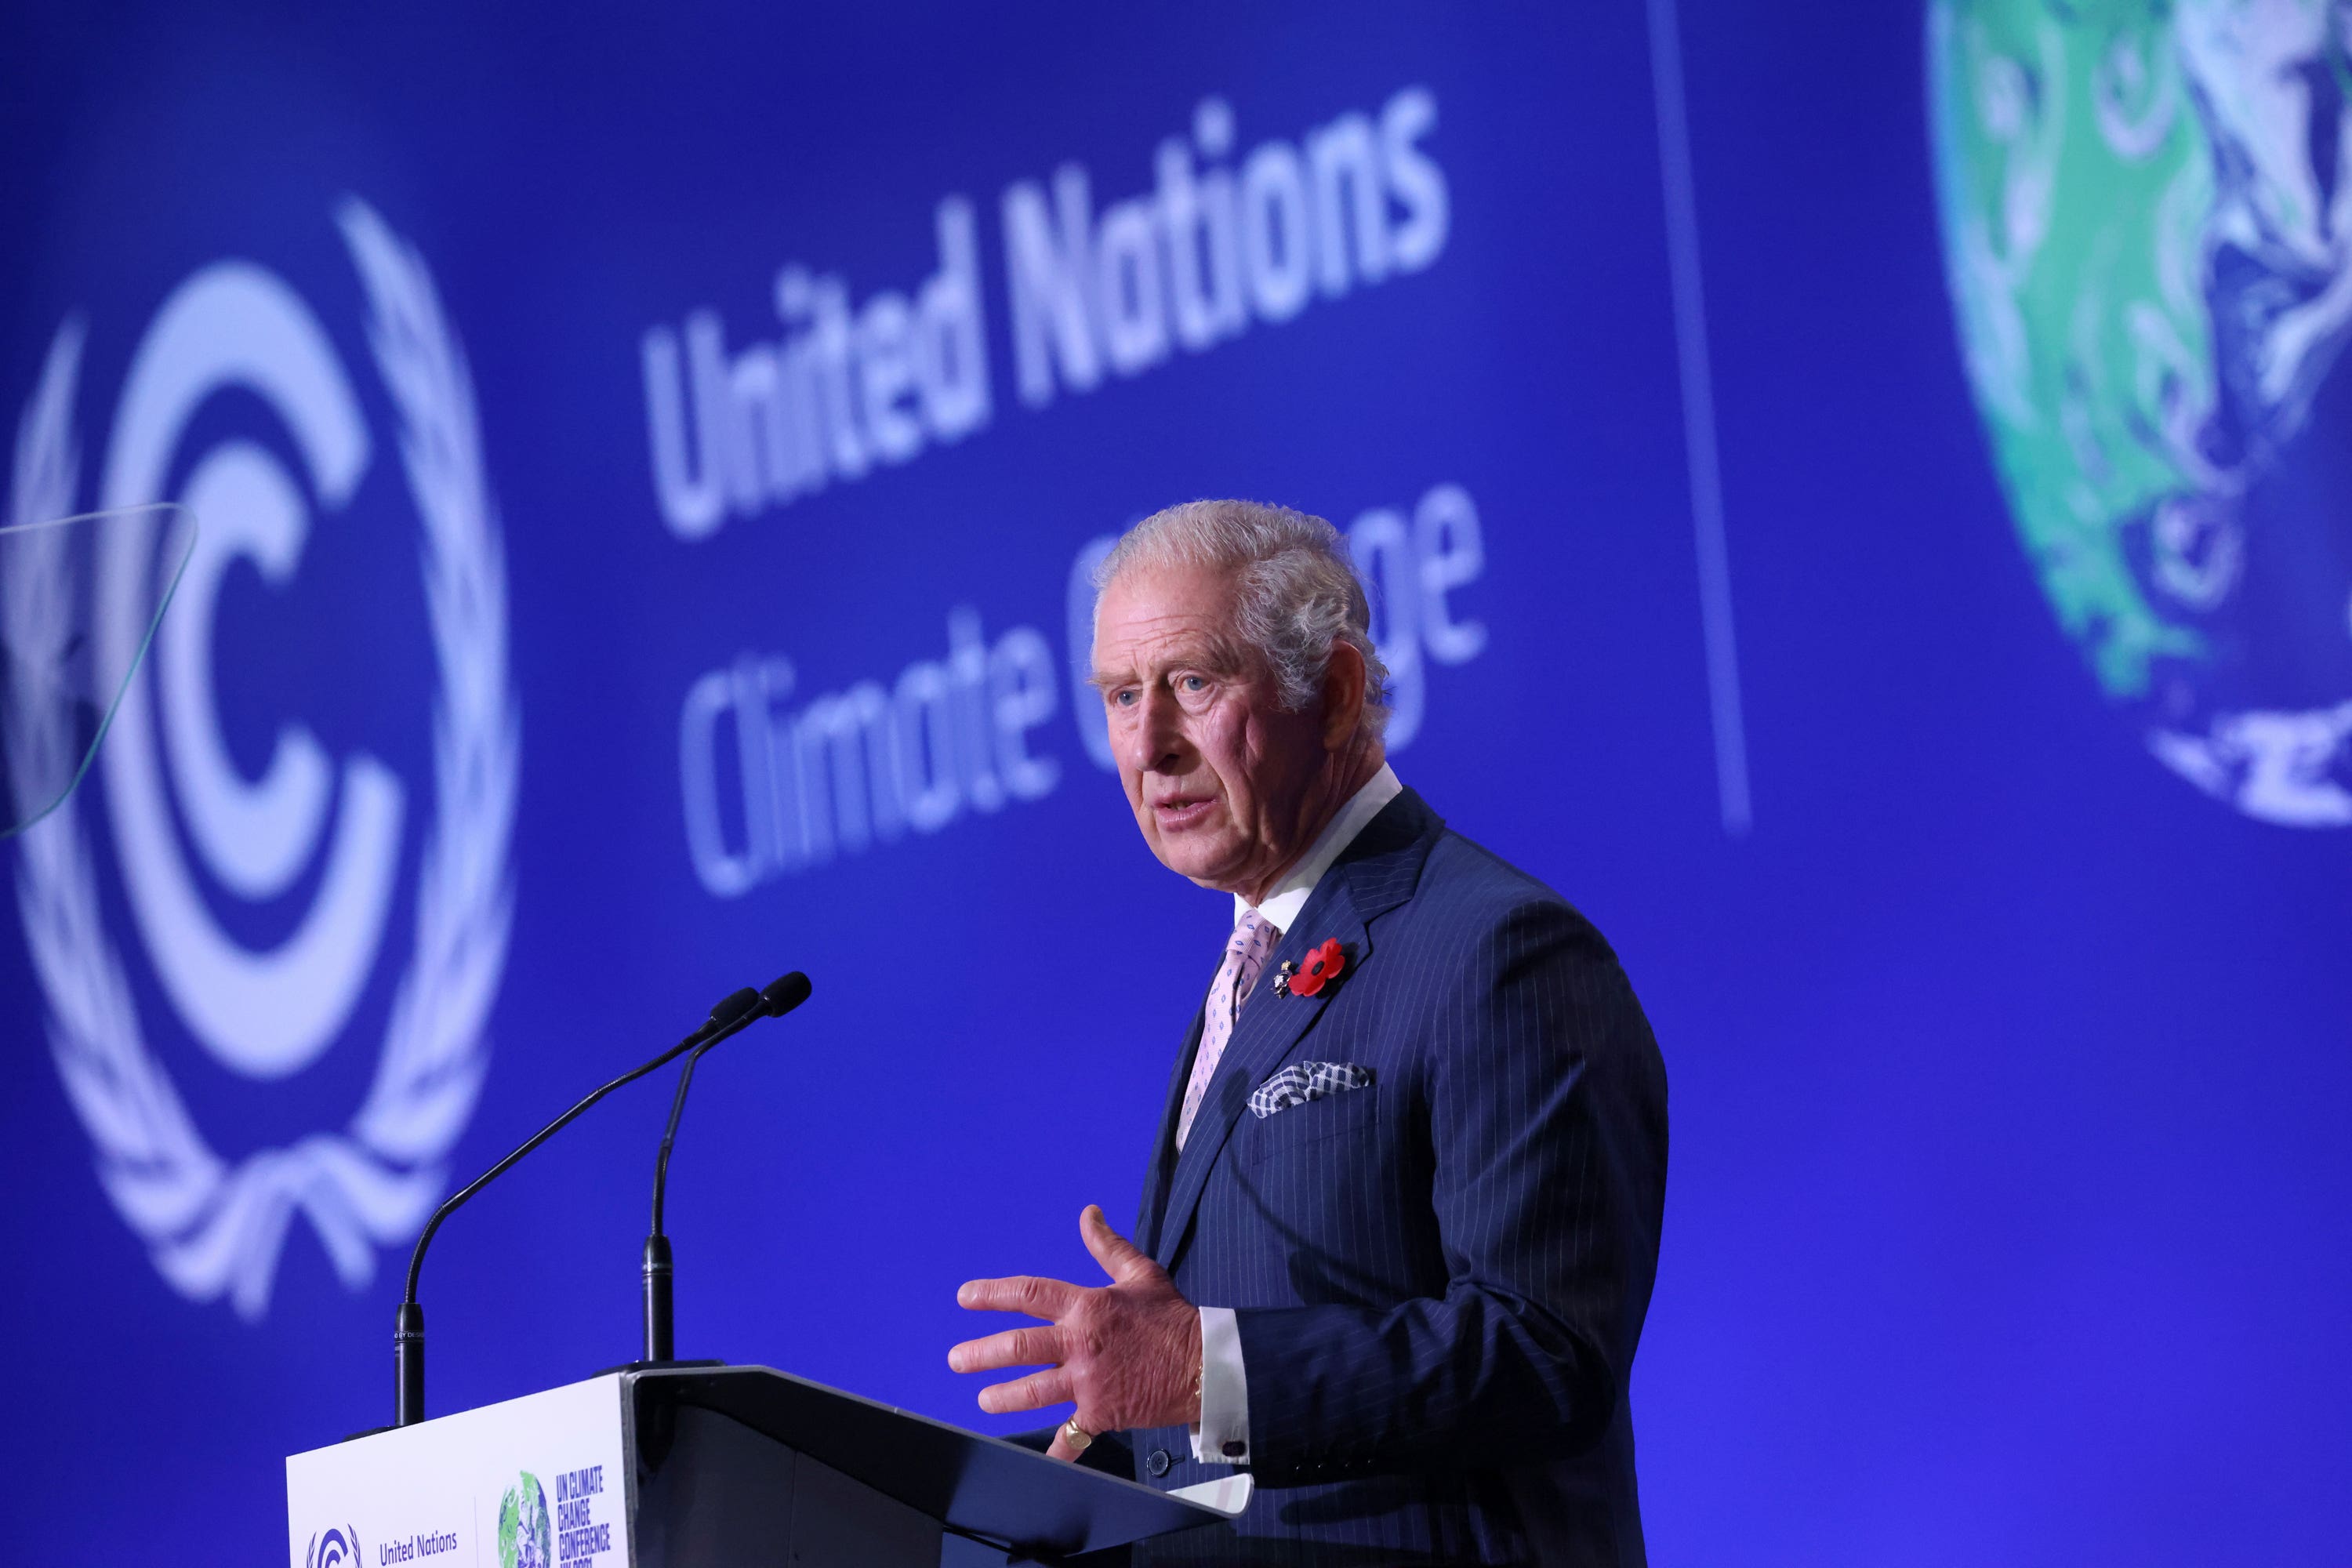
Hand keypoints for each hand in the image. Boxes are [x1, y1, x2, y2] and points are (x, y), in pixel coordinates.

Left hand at [950, 1205, 1201, 1460]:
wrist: (1205, 1365)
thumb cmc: (1172, 1317)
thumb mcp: (1140, 1273)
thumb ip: (1107, 1245)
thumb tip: (1088, 1213)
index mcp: (1087, 1307)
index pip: (1029, 1294)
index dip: (992, 1294)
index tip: (965, 1297)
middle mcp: (1080, 1344)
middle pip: (1019, 1348)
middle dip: (981, 1354)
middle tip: (956, 1359)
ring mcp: (1088, 1382)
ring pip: (1033, 1392)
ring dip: (1003, 1397)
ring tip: (984, 1400)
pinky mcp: (1101, 1413)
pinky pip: (1071, 1436)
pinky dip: (1056, 1450)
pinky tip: (1041, 1456)